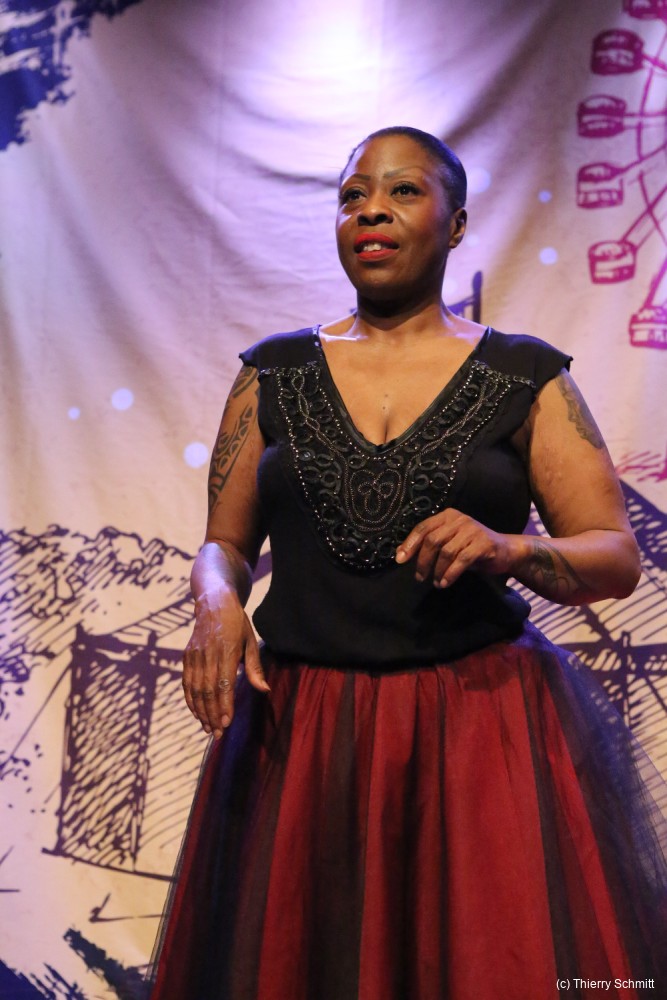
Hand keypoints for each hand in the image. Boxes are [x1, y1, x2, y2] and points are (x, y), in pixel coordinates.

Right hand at [182, 593, 268, 738]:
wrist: (213, 602)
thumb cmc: (237, 623)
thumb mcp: (251, 641)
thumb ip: (255, 668)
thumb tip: (264, 690)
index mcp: (227, 651)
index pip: (224, 684)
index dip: (224, 705)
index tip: (226, 723)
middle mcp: (208, 654)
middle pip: (208, 691)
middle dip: (212, 714)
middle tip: (217, 734)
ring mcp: (195, 655)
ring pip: (195, 689)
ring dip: (200, 711)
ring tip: (207, 728)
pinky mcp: (187, 656)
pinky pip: (186, 682)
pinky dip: (190, 699)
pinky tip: (196, 712)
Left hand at [395, 508, 516, 587]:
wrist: (504, 551)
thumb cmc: (471, 548)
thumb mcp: (448, 543)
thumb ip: (428, 545)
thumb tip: (400, 553)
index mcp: (447, 516)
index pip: (423, 528)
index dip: (410, 544)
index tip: (400, 560)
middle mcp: (459, 519)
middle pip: (433, 540)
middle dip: (423, 561)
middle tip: (419, 577)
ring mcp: (472, 530)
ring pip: (446, 551)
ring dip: (437, 570)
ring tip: (435, 583)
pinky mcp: (483, 543)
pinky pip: (462, 559)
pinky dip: (451, 573)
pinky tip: (445, 583)